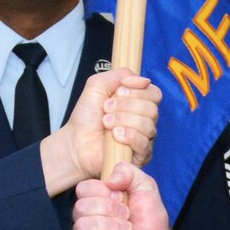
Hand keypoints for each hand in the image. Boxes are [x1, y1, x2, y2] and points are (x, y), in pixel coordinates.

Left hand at [40, 69, 158, 194]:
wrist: (75, 142)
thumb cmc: (86, 117)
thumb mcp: (98, 85)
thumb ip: (120, 74)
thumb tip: (144, 80)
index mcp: (138, 103)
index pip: (154, 93)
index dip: (137, 91)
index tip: (118, 92)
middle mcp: (144, 120)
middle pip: (152, 108)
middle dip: (126, 105)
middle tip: (106, 109)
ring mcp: (144, 138)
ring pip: (148, 124)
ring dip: (123, 119)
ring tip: (106, 123)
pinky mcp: (140, 156)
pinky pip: (144, 143)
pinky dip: (128, 135)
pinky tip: (115, 135)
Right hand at [73, 163, 177, 229]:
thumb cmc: (150, 220)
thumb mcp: (146, 188)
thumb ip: (130, 173)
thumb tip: (109, 179)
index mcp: (96, 199)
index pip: (83, 188)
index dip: (102, 192)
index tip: (121, 197)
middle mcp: (87, 218)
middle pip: (80, 207)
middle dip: (109, 210)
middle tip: (127, 216)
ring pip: (81, 227)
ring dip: (109, 227)